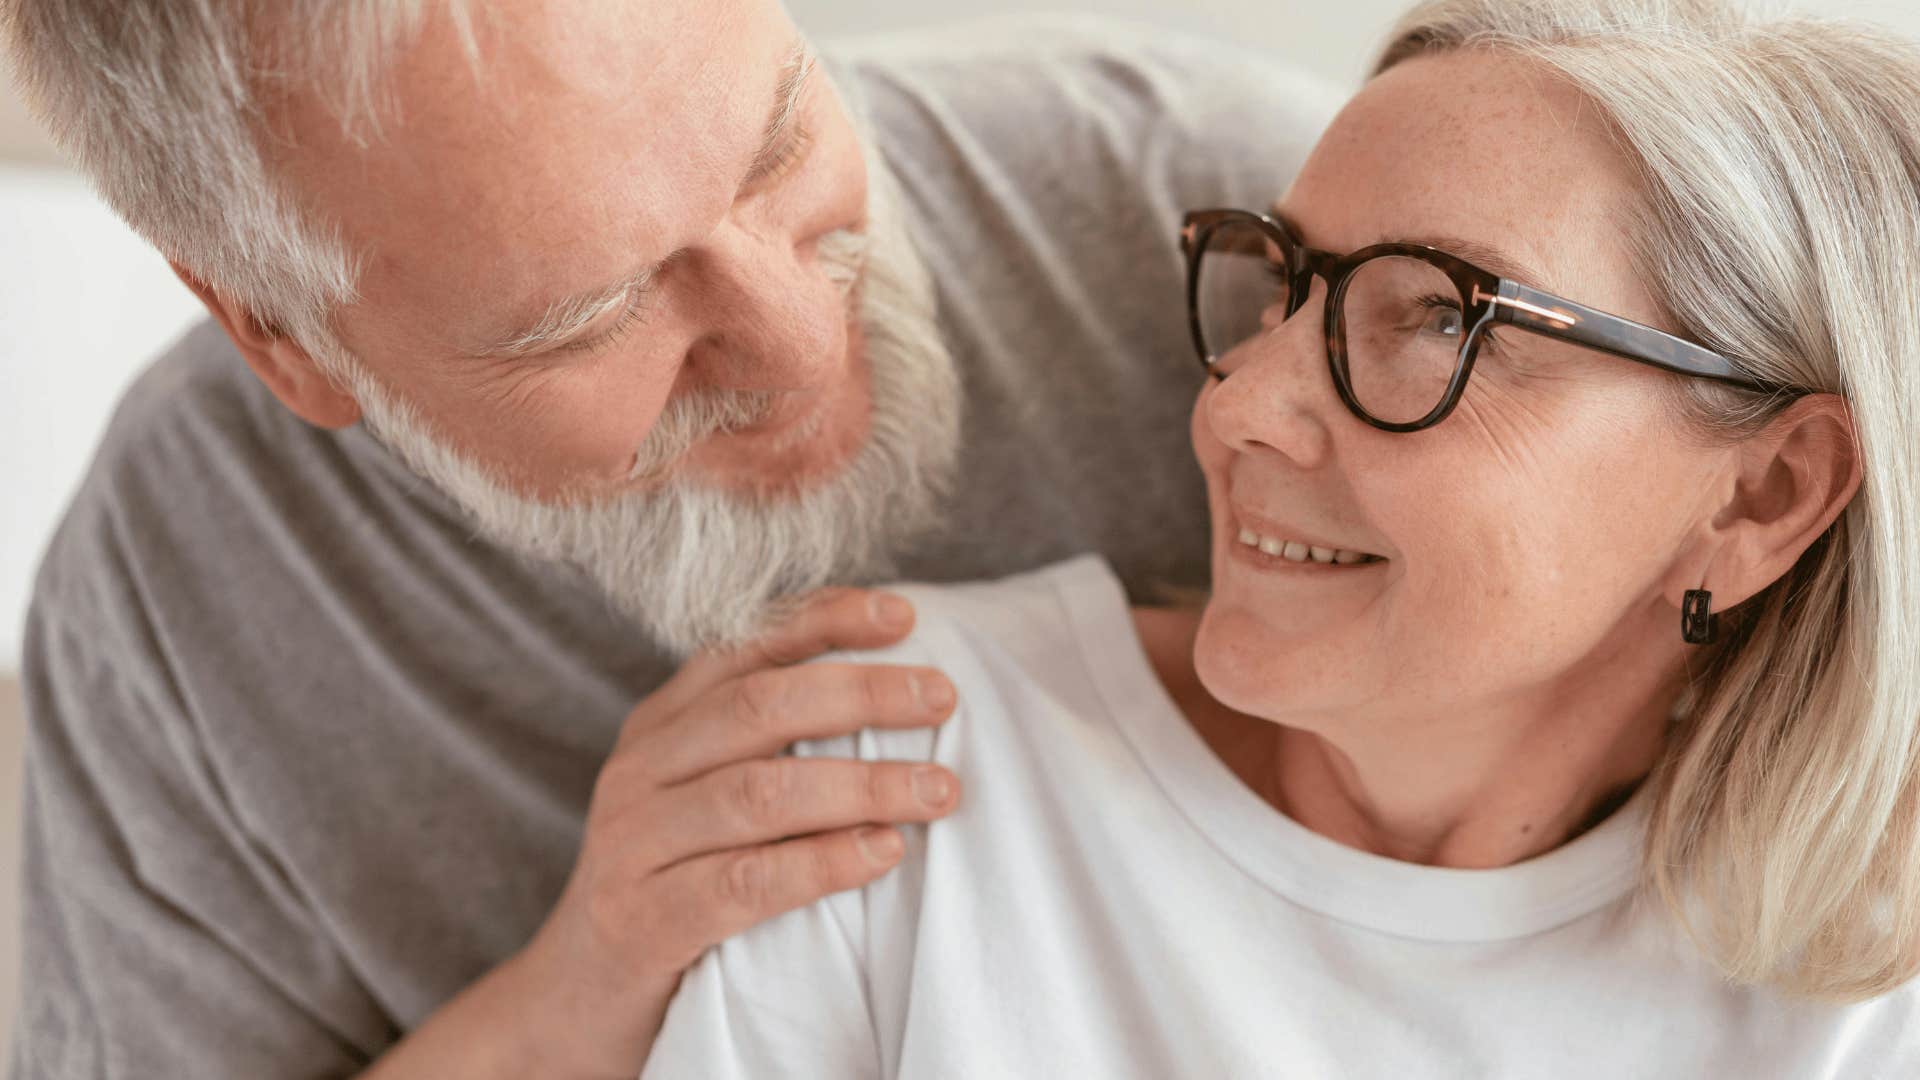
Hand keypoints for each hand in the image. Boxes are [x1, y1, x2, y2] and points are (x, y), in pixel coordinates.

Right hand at [517, 588, 961, 1077]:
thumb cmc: (673, 880)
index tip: (903, 616)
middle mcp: (642, 770)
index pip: (745, 646)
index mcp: (661, 724)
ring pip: (758, 793)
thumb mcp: (703, 794)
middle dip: (862, 695)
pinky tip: (882, 853)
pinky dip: (823, 863)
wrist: (578, 992)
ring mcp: (635, 843)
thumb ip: (768, 745)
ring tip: (938, 790)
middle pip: (758, 708)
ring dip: (862, 785)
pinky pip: (746, 881)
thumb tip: (894, 694)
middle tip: (942, 699)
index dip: (825, 620)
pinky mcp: (645, 919)